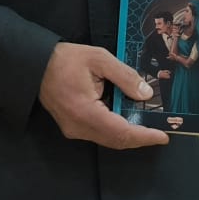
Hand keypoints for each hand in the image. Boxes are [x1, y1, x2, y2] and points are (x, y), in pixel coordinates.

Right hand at [39, 44, 169, 149]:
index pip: (121, 132)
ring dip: (128, 134)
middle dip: (140, 138)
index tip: (163, 136)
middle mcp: (79, 127)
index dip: (144, 136)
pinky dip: (116, 130)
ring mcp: (73, 130)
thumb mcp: (99, 59)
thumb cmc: (65, 59)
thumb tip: (146, 94)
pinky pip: (99, 134)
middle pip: (116, 141)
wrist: (35, 65)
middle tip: (160, 132)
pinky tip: (127, 120)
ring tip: (148, 126)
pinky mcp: (72, 127)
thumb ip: (125, 76)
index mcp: (85, 112)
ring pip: (108, 140)